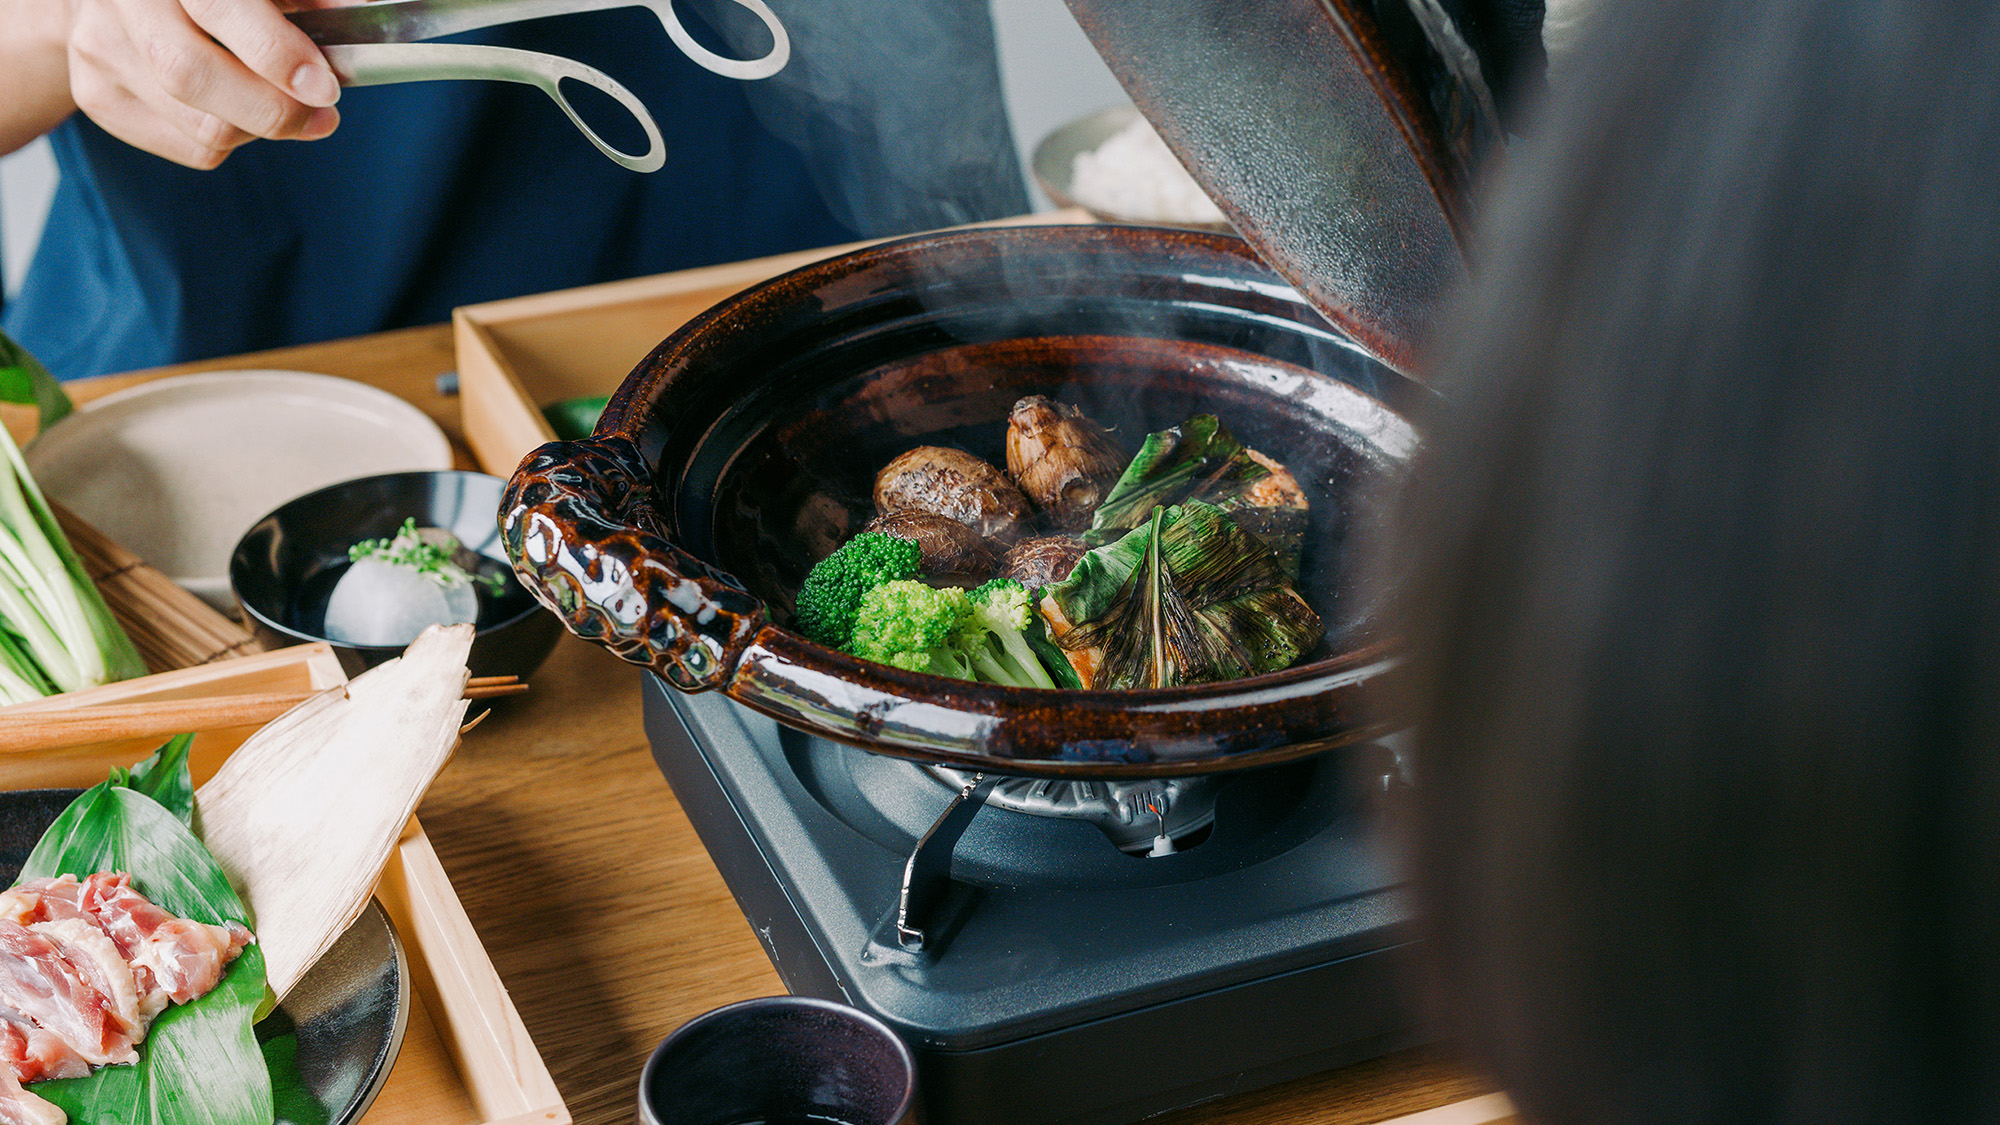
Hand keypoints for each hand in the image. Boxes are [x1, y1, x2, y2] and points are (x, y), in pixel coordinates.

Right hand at [65, 0, 346, 167]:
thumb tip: (358, 15)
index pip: (216, 6)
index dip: (275, 52)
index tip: (323, 87)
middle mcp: (120, 2)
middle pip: (190, 75)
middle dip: (271, 109)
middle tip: (322, 116)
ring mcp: (98, 49)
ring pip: (197, 124)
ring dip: (260, 128)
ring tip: (285, 107)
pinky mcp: (98, 96)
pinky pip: (190, 147)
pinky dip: (234, 140)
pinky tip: (239, 110)